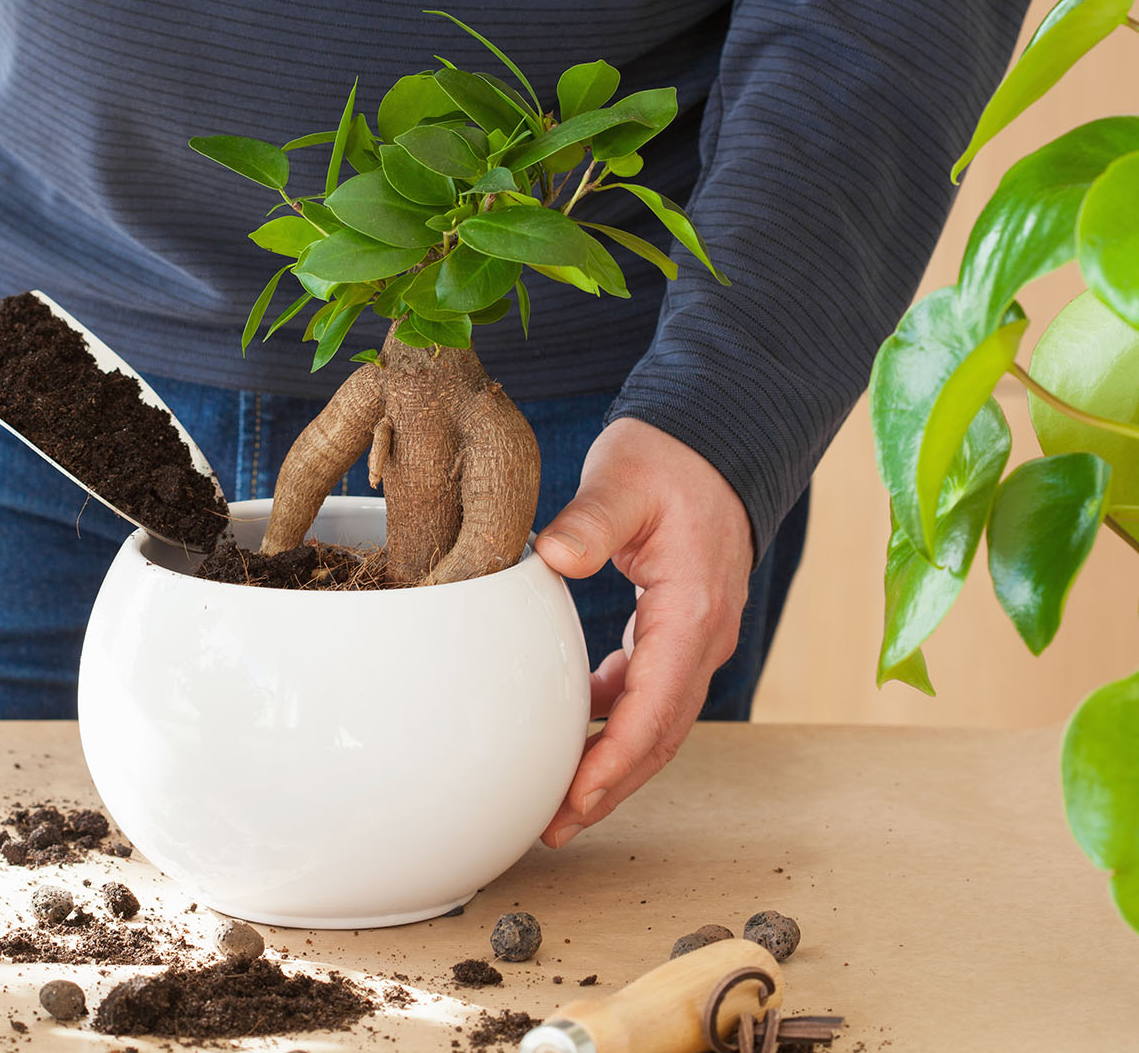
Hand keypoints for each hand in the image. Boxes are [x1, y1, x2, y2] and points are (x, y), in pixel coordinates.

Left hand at [534, 417, 752, 846]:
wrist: (712, 441)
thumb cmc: (668, 460)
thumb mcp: (623, 482)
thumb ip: (591, 521)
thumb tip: (555, 556)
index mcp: (691, 613)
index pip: (655, 710)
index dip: (614, 762)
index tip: (574, 800)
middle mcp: (703, 638)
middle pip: (660, 735)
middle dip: (610, 786)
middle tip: (554, 825)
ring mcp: (695, 638)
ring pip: (657, 721)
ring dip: (613, 762)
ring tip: (561, 798)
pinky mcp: (678, 630)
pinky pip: (651, 692)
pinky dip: (616, 719)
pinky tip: (578, 723)